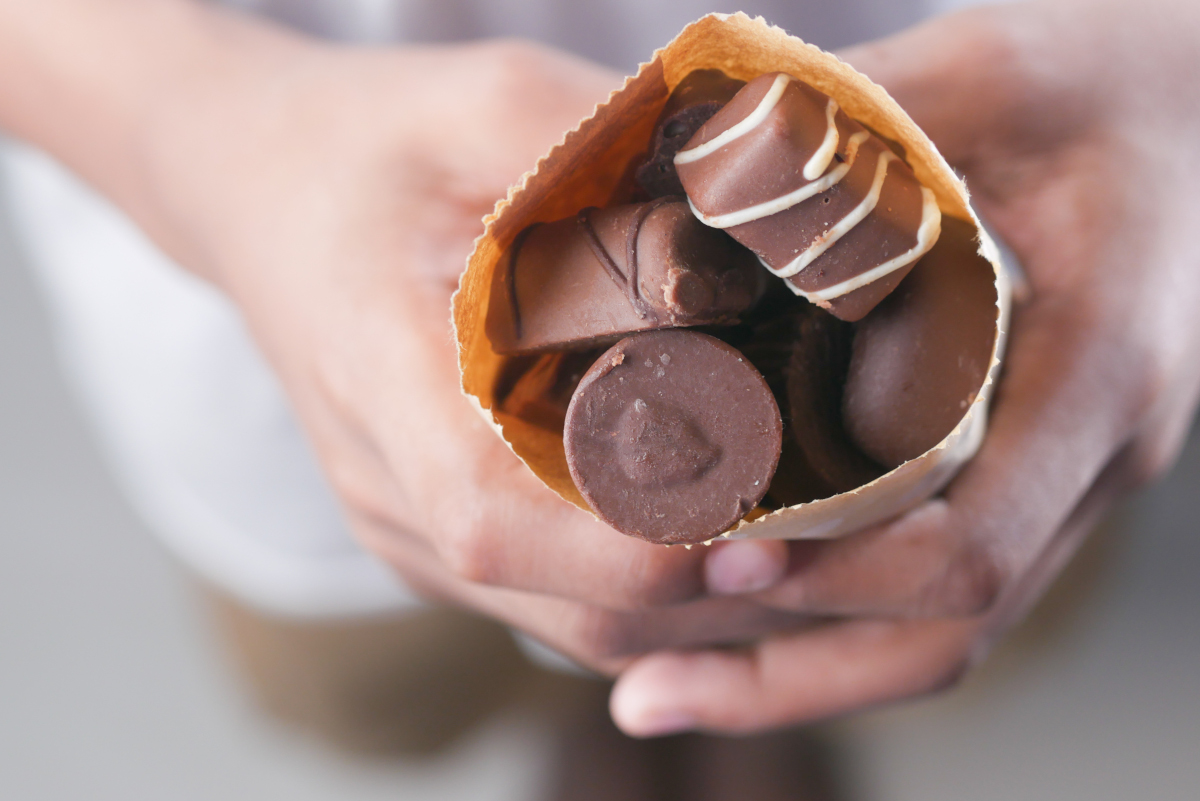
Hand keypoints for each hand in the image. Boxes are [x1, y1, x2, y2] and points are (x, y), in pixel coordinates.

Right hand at [59, 7, 799, 668]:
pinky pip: (558, 603)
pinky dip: (655, 593)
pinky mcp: (436, 537)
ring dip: (698, 610)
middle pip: (563, 601)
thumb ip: (611, 150)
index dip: (632, 549)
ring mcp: (409, 529)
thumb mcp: (489, 103)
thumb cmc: (376, 146)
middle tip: (844, 540)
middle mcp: (391, 490)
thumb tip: (760, 201)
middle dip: (711, 595)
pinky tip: (726, 534)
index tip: (763, 533)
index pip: (496, 518)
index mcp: (380, 380)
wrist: (269, 194)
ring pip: (573, 624)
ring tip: (813, 544)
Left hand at [612, 0, 1199, 733]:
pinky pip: (939, 593)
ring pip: (944, 635)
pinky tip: (739, 626)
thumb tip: (675, 180)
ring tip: (657, 696)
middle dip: (792, 677)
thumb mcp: (973, 79)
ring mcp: (1067, 481)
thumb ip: (840, 133)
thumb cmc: (1084, 88)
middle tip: (643, 698)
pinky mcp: (1033, 479)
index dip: (841, 576)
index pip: (972, 542)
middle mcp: (1090, 454)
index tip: (717, 569)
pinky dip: (838, 627)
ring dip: (801, 678)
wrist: (1177, 114)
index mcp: (1094, 369)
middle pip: (947, 631)